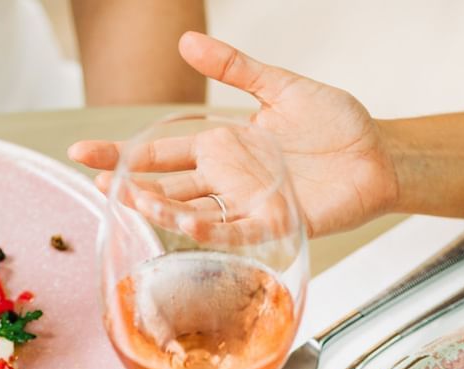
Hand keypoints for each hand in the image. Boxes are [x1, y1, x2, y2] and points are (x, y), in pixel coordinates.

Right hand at [69, 32, 398, 236]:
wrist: (379, 152)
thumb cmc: (336, 125)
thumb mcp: (280, 87)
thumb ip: (235, 68)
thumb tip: (187, 43)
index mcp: (226, 148)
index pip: (164, 153)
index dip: (126, 153)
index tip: (85, 151)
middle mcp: (231, 180)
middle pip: (169, 186)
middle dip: (129, 184)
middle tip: (92, 180)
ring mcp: (250, 204)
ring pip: (194, 212)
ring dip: (160, 208)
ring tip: (126, 198)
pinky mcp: (277, 223)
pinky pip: (235, 231)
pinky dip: (209, 229)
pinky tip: (182, 221)